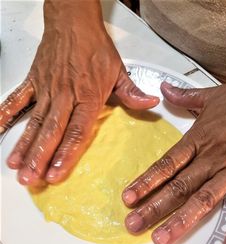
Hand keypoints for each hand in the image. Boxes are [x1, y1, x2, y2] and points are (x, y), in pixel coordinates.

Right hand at [0, 0, 157, 185]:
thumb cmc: (94, 47)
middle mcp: (65, 95)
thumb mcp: (118, 70)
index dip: (66, 154)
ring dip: (24, 144)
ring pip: (34, 121)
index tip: (56, 173)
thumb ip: (131, 92)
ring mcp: (46, 89)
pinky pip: (17, 99)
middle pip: (51, 131)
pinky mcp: (33, 81)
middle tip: (31, 178)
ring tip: (16, 166)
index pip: (76, 131)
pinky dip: (5, 114)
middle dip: (39, 157)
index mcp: (88, 96)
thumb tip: (150, 104)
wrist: (74, 21)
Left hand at [122, 82, 225, 243]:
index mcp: (200, 138)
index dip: (146, 181)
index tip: (128, 197)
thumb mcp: (215, 95)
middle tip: (134, 225)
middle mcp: (213, 156)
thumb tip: (164, 89)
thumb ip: (187, 96)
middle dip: (154, 207)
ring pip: (203, 199)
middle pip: (178, 185)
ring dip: (182, 221)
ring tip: (163, 238)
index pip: (166, 163)